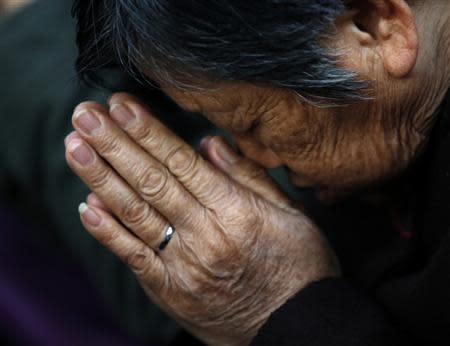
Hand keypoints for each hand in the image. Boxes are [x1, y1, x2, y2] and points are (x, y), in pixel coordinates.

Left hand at [64, 93, 338, 344]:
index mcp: (236, 213)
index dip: (148, 132)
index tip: (121, 106)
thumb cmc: (299, 266)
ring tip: (75, 147)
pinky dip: (107, 232)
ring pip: (135, 215)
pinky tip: (85, 205)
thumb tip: (210, 143)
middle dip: (114, 145)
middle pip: (152, 182)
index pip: (183, 163)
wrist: (295, 327)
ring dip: (101, 179)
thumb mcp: (290, 214)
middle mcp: (205, 237)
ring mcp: (183, 266)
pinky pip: (134, 258)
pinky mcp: (171, 291)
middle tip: (85, 115)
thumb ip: (248, 176)